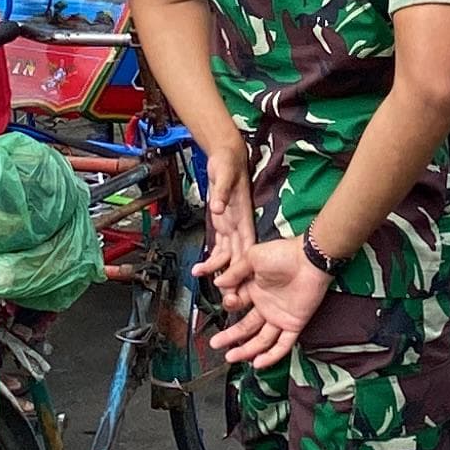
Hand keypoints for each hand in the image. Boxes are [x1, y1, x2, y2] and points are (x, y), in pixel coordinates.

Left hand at [192, 140, 255, 293]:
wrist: (227, 154)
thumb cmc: (229, 163)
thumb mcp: (225, 174)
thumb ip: (221, 192)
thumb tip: (218, 208)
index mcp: (244, 217)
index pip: (246, 247)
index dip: (243, 267)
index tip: (238, 284)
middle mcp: (239, 225)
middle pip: (238, 257)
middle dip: (233, 277)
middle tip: (226, 295)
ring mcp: (232, 225)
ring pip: (228, 255)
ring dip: (219, 270)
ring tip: (205, 280)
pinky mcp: (223, 224)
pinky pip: (219, 246)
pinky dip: (212, 259)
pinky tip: (203, 268)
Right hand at [205, 237, 328, 368]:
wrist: (308, 259)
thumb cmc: (283, 254)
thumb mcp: (252, 258)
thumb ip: (235, 272)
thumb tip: (218, 283)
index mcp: (255, 290)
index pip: (238, 306)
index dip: (230, 308)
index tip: (226, 304)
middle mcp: (266, 306)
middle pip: (245, 327)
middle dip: (230, 336)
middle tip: (216, 343)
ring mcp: (280, 317)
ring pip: (261, 340)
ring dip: (246, 350)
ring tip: (231, 357)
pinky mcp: (294, 324)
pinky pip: (282, 345)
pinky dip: (271, 356)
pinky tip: (257, 363)